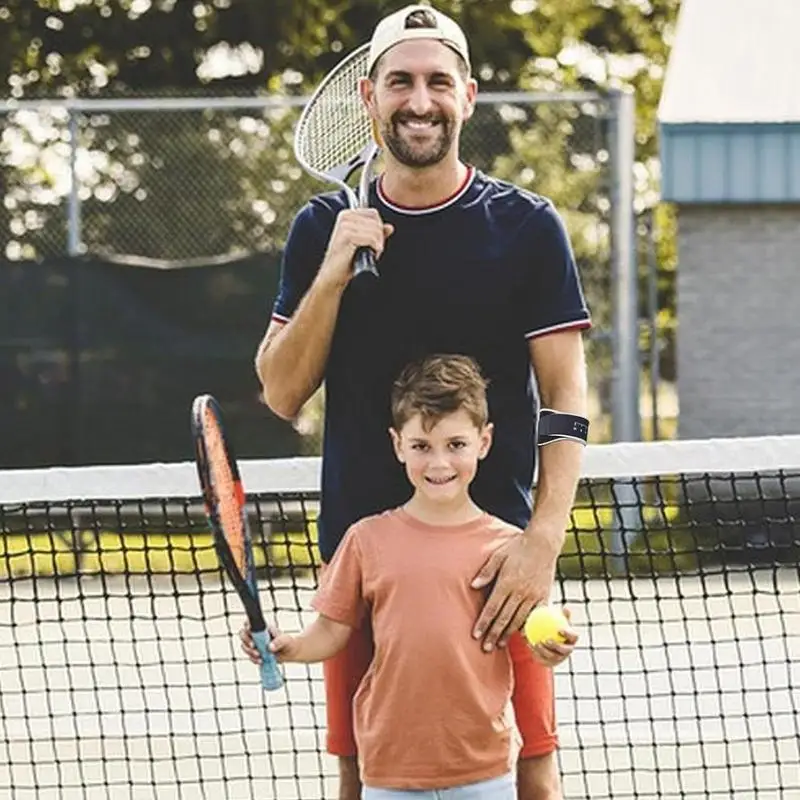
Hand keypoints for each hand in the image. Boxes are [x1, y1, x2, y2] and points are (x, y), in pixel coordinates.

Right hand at [239, 622, 298, 663]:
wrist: (290, 653)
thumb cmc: (288, 642)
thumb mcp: (286, 640)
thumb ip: (278, 642)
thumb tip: (270, 647)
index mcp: (263, 628)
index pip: (251, 622)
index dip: (247, 625)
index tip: (250, 630)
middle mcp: (257, 635)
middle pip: (243, 634)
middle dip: (246, 640)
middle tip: (253, 645)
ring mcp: (255, 644)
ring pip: (244, 645)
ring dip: (249, 651)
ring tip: (258, 655)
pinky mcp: (256, 654)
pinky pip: (249, 656)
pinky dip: (253, 659)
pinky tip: (260, 660)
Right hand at [318, 209, 393, 287]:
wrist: (334, 274)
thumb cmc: (347, 260)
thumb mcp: (364, 243)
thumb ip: (376, 233)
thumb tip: (390, 227)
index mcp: (347, 215)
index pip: (373, 213)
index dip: (379, 228)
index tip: (375, 242)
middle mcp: (345, 216)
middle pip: (376, 221)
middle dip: (380, 237)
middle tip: (373, 250)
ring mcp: (345, 225)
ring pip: (375, 230)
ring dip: (378, 244)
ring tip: (371, 254)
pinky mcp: (346, 235)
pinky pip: (371, 238)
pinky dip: (375, 248)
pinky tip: (370, 256)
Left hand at [471, 527, 559, 650]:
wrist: (543, 543)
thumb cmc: (517, 548)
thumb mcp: (498, 556)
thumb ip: (486, 572)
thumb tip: (473, 586)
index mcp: (506, 582)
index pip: (492, 608)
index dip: (483, 623)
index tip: (475, 635)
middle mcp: (520, 592)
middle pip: (504, 618)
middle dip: (493, 634)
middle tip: (485, 649)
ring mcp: (533, 595)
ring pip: (519, 620)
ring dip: (508, 634)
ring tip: (499, 644)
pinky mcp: (544, 596)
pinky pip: (536, 617)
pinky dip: (527, 627)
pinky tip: (521, 636)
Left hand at [527, 607, 577, 667]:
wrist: (547, 636)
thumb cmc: (554, 624)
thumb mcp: (557, 618)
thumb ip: (562, 614)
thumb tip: (566, 608)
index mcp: (572, 639)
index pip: (573, 637)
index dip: (568, 634)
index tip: (560, 629)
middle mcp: (568, 650)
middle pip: (564, 650)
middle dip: (556, 646)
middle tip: (547, 639)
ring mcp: (560, 658)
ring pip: (553, 656)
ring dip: (544, 651)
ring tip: (537, 643)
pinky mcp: (550, 662)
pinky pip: (543, 658)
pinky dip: (536, 652)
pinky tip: (530, 645)